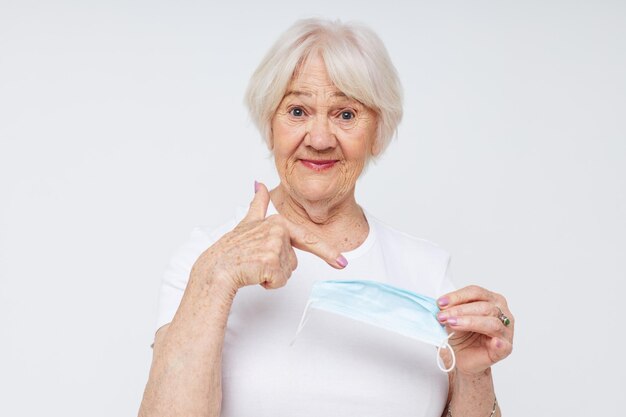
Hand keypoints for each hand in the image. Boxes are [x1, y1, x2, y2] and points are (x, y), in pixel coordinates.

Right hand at [191, 182, 346, 290]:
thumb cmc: (230, 250)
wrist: (215, 269)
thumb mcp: (246, 223)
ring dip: (272, 275)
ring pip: (288, 272)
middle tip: (256, 261)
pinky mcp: (271, 263)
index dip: (328, 252)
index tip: (343, 262)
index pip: (306, 239)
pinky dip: (268, 283)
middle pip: (293, 260)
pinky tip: (253, 274)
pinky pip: (280, 281)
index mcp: (277, 222)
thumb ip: (257, 204)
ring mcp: (275, 247)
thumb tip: (258, 184)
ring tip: (253, 266)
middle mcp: (278, 231)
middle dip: (278, 266)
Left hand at [436, 285, 513, 375]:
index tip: (440, 303)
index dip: (457, 296)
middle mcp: (501, 312)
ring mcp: (505, 330)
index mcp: (490, 300)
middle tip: (442, 316)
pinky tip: (492, 342)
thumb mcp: (451, 319)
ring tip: (452, 324)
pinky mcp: (505, 348)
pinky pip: (503, 343)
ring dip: (469, 321)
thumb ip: (449, 311)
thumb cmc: (460, 337)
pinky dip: (496, 341)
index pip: (476, 292)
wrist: (460, 359)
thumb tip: (441, 305)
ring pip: (491, 322)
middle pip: (484, 306)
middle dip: (460, 310)